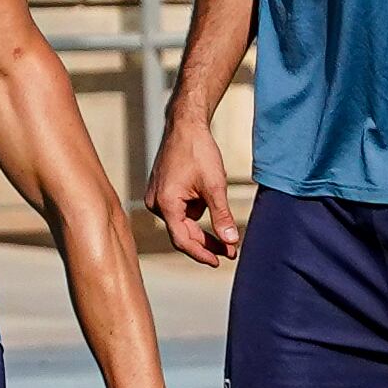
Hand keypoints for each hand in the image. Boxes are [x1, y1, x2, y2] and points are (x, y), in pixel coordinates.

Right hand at [146, 116, 240, 267]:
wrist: (186, 125)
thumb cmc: (198, 151)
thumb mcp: (215, 186)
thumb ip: (222, 216)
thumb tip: (231, 241)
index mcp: (165, 204)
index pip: (183, 240)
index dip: (202, 253)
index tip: (219, 261)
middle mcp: (156, 204)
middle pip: (183, 233)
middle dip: (207, 242)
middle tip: (231, 250)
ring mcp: (156, 197)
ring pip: (182, 222)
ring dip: (202, 225)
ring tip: (224, 220)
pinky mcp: (161, 191)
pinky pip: (179, 210)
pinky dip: (195, 211)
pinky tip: (208, 198)